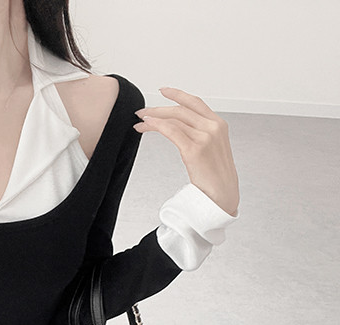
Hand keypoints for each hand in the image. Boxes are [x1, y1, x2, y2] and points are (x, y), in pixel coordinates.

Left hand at [134, 87, 238, 216]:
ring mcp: (205, 137)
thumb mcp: (211, 151)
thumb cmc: (215, 179)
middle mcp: (213, 127)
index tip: (163, 91)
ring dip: (153, 118)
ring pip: (174, 119)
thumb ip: (200, 136)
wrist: (222, 196)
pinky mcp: (195, 149)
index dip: (178, 95)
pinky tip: (147, 125)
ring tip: (140, 122)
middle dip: (158, 109)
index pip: (195, 103)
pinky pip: (172, 131)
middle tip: (142, 112)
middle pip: (181, 110)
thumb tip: (179, 130)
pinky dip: (157, 125)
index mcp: (219, 125)